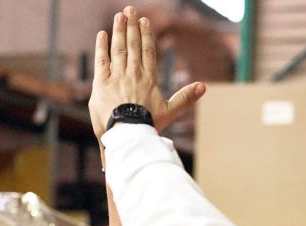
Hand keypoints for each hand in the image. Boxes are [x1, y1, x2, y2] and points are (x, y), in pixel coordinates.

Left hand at [88, 6, 205, 139]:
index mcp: (149, 78)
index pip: (148, 51)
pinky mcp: (102, 83)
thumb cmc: (149, 124)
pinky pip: (102, 60)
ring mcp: (117, 76)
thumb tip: (204, 86)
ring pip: (118, 49)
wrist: (129, 133)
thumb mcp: (170, 111)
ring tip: (119, 16)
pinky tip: (102, 34)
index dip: (146, 35)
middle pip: (133, 45)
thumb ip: (185, 97)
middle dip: (132, 26)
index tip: (145, 21)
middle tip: (130, 10)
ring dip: (119, 31)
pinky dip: (101, 47)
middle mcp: (133, 73)